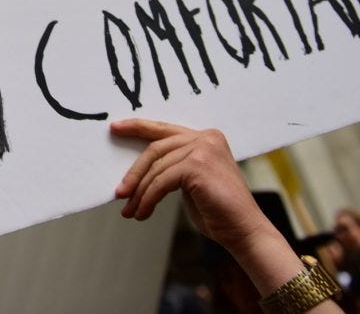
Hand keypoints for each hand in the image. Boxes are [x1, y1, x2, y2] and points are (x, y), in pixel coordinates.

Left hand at [110, 118, 271, 252]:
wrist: (244, 231)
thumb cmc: (217, 210)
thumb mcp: (191, 181)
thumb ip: (173, 166)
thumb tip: (137, 169)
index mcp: (206, 137)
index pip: (164, 129)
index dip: (137, 127)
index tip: (115, 128)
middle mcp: (206, 137)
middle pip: (155, 148)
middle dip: (134, 173)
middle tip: (119, 193)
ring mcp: (203, 149)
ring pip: (157, 168)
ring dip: (140, 192)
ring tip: (131, 211)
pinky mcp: (198, 165)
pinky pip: (162, 181)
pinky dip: (148, 198)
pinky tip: (143, 213)